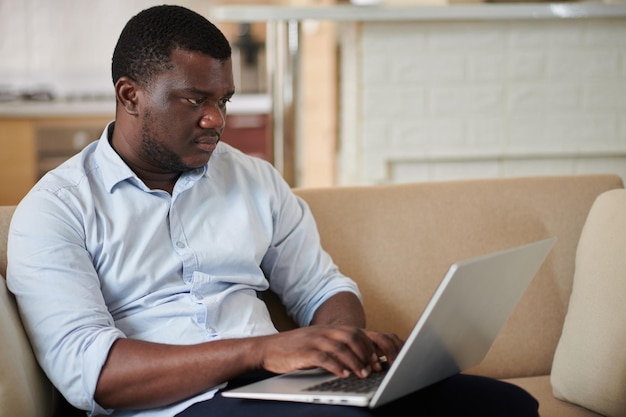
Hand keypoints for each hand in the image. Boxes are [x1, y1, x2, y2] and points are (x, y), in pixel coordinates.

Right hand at [257, 325, 403, 377]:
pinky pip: (325, 357)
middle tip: (372, 368)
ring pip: (341, 347)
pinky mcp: (304, 352)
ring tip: (362, 374)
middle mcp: (323, 332)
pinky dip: (337, 366)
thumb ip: (333, 346)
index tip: (376, 361)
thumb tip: (356, 359)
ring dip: (355, 361)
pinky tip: (344, 374)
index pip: (355, 332)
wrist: (267, 348)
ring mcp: (313, 340)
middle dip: (365, 353)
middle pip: (352, 337)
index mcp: (327, 329)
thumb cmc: (294, 349)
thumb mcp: (316, 342)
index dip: (368, 346)